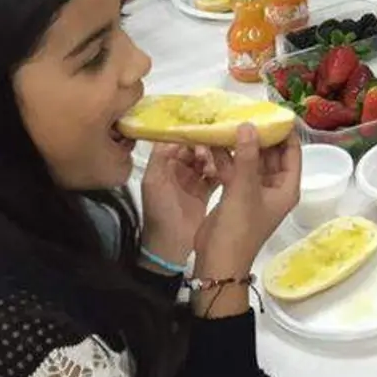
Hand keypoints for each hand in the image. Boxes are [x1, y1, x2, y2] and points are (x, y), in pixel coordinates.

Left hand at [139, 144, 223, 268]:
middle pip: (196, 148)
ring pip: (208, 159)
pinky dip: (221, 171)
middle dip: (204, 147)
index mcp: (164, 164)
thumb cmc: (158, 214)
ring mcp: (193, 179)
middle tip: (207, 154)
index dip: (189, 136)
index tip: (200, 133)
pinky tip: (223, 173)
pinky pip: (217, 174)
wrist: (170, 244)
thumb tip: (175, 135)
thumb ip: (161, 157)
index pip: (179, 141)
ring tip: (212, 168)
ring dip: (213, 159)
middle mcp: (179, 168)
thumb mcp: (153, 182)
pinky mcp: (206, 190)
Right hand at [194, 126, 300, 279]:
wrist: (217, 261)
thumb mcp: (244, 189)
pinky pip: (235, 169)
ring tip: (228, 119)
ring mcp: (254, 190)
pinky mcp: (235, 193)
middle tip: (246, 110)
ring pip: (251, 160)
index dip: (285, 132)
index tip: (272, 111)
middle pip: (271, 154)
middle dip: (259, 134)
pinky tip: (214, 140)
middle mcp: (273, 187)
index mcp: (286, 188)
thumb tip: (249, 125)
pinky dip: (226, 157)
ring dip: (240, 144)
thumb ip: (247, 156)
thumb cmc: (238, 228)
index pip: (292, 152)